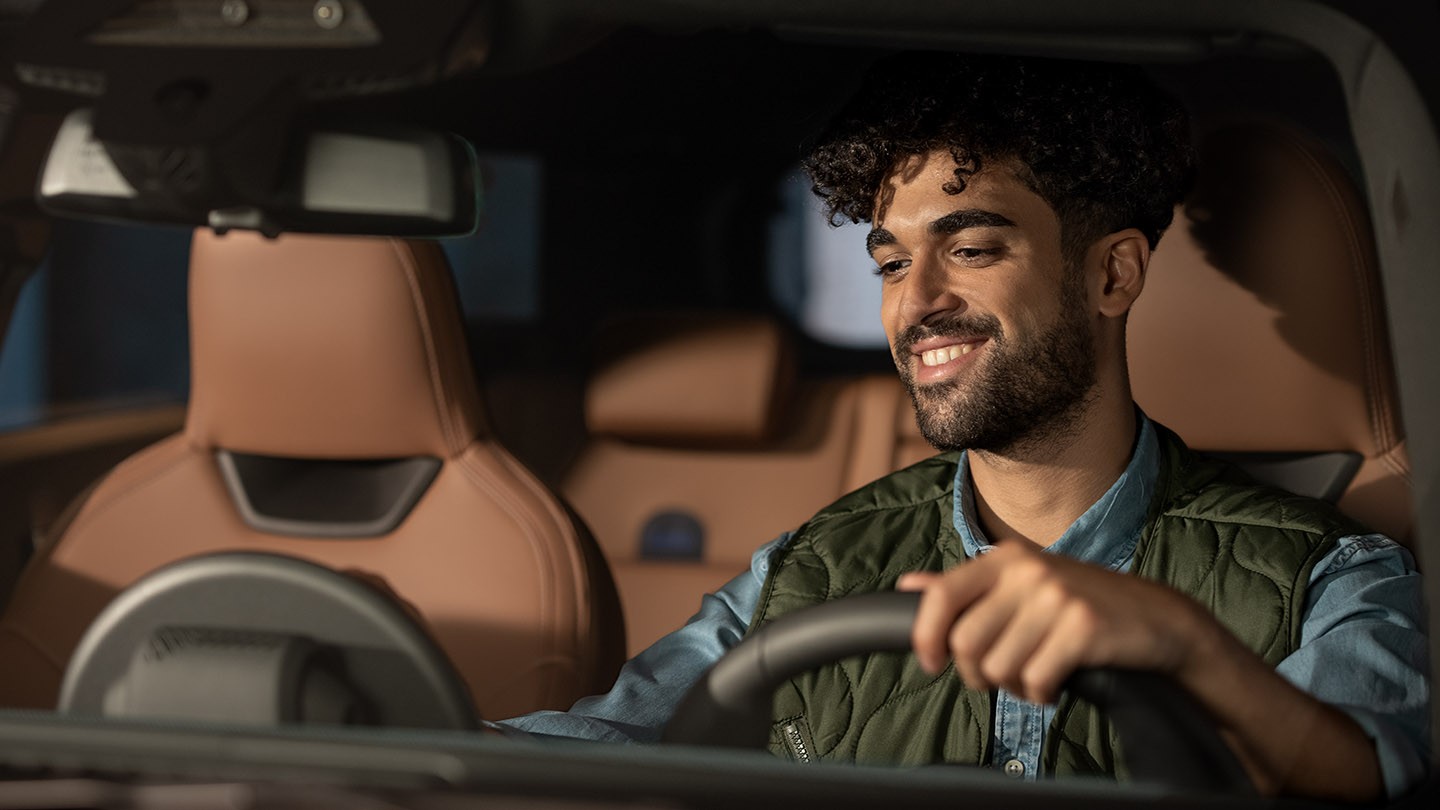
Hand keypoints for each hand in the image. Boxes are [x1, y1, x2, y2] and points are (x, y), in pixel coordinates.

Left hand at [897, 541, 1214, 703]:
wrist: (1159, 620)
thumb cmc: (1079, 605)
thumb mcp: (1020, 585)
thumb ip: (964, 588)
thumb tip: (909, 585)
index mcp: (1005, 557)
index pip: (942, 596)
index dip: (926, 636)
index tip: (931, 662)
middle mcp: (1027, 570)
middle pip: (966, 643)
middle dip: (977, 674)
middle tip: (1003, 676)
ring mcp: (1056, 596)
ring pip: (999, 668)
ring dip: (1015, 685)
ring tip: (1038, 673)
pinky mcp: (1082, 626)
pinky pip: (1036, 681)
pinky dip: (1042, 694)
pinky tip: (1058, 682)